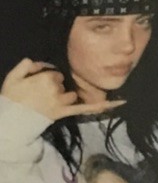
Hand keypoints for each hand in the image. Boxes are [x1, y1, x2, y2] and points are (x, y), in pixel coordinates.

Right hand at [1, 58, 122, 121]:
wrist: (13, 120)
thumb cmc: (11, 98)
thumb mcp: (13, 77)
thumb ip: (26, 66)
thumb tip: (38, 62)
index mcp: (45, 79)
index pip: (55, 75)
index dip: (47, 78)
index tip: (39, 84)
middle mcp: (56, 90)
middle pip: (63, 85)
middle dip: (56, 88)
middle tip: (41, 96)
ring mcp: (61, 102)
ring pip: (71, 95)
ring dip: (64, 97)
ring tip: (49, 103)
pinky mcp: (65, 113)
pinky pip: (87, 108)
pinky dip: (103, 106)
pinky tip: (120, 103)